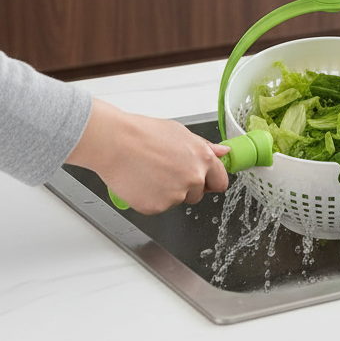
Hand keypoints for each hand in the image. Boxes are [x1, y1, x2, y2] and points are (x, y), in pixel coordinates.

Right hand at [66, 98, 229, 214]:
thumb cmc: (143, 134)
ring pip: (177, 201)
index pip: (220, 181)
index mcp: (202, 159)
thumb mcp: (180, 133)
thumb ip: (204, 147)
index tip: (204, 181)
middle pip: (198, 194)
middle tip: (166, 171)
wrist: (115, 143)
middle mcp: (193, 179)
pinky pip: (159, 207)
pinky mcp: (157, 207)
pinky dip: (151, 199)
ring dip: (168, 193)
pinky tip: (141, 182)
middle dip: (187, 187)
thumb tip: (223, 153)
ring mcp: (176, 195)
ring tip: (150, 173)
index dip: (211, 181)